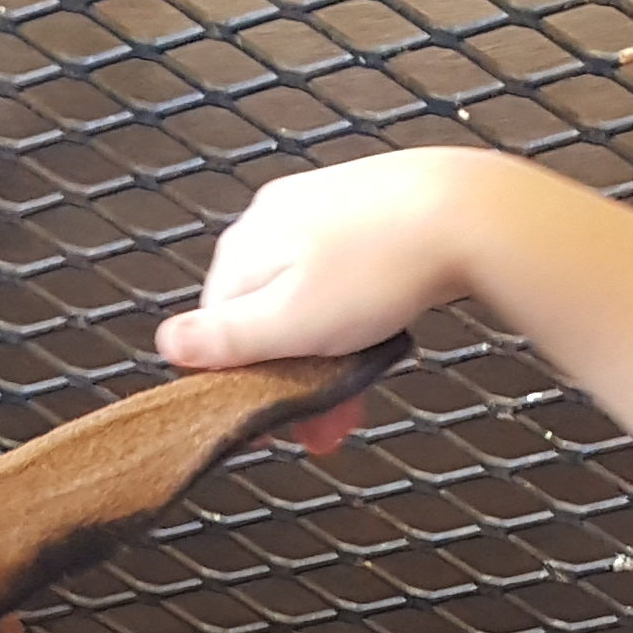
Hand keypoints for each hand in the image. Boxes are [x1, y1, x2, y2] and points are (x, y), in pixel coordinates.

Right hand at [162, 148, 557, 450]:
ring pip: (307, 301)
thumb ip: (224, 339)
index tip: (278, 421)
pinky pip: (342, 277)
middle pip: (265, 317)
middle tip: (334, 419)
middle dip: (297, 376)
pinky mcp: (360, 211)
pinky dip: (356, 315)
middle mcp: (271, 221)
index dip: (248, 384)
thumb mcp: (289, 323)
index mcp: (242, 249)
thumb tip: (167, 345)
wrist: (465, 213)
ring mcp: (317, 212)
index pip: (217, 331)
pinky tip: (381, 331)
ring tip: (364, 386)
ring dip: (330, 353)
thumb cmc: (382, 267)